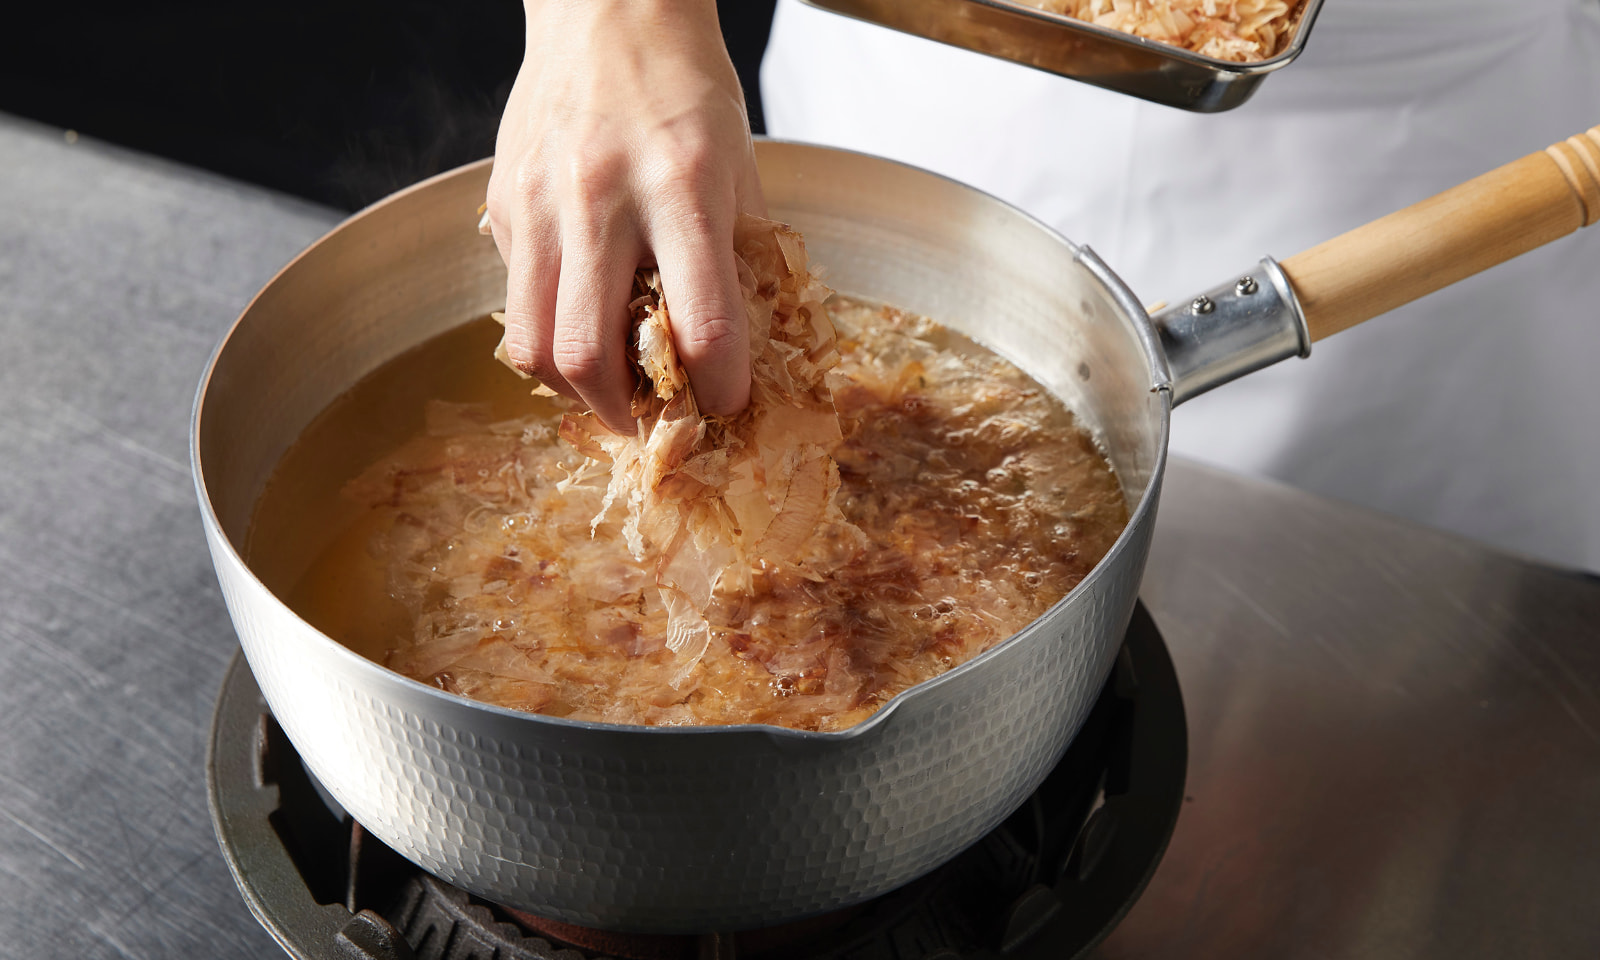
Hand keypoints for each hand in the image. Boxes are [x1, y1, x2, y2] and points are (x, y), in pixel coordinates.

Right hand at [484, 0, 763, 432]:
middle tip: (651, 421)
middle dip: (625, 413)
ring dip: (574, 390)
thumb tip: (746, 347)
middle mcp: (602, 196)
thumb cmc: (683, 86)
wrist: (608, 9)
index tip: (728, 405)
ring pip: (533, 345)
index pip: (701, 322)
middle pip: (589, 353)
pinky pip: (516, 301)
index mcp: (682, 185)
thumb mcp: (739, 164)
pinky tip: (582, 324)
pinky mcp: (502, 205)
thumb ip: (742, 256)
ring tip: (609, 389)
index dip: (720, 386)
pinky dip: (548, 336)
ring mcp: (539, 202)